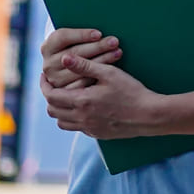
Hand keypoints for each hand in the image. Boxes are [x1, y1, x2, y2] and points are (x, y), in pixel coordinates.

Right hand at [39, 27, 121, 90]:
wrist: (68, 69)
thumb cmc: (76, 46)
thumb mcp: (73, 37)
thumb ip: (79, 31)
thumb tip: (94, 10)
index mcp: (47, 46)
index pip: (63, 37)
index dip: (81, 34)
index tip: (99, 33)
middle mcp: (48, 64)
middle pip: (74, 53)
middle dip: (97, 46)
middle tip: (114, 41)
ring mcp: (55, 80)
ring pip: (81, 69)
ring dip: (102, 60)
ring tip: (118, 52)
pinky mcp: (66, 92)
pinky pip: (83, 84)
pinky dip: (98, 75)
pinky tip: (112, 69)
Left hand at [42, 52, 161, 138]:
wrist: (149, 115)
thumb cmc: (131, 91)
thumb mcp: (108, 73)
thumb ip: (84, 65)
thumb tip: (64, 58)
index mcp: (82, 102)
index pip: (50, 96)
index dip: (44, 85)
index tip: (44, 76)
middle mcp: (82, 119)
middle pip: (52, 111)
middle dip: (49, 96)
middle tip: (54, 84)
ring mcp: (89, 129)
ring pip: (62, 122)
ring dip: (59, 109)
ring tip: (66, 95)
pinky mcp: (97, 134)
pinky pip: (76, 128)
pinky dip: (72, 118)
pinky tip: (82, 107)